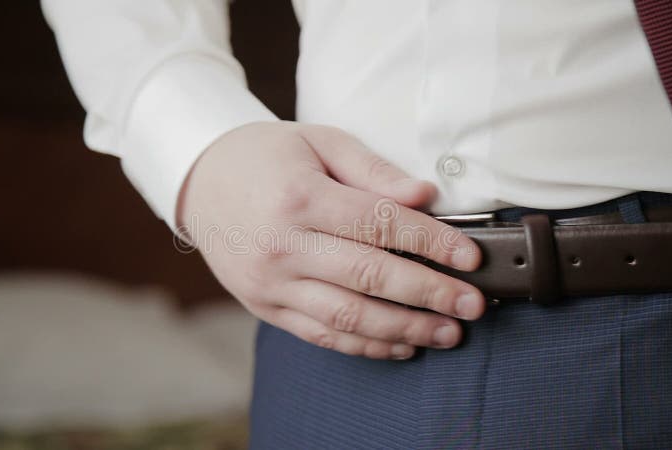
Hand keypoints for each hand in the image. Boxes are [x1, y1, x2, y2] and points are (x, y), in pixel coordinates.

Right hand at [177, 121, 484, 359]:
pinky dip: (365, 345)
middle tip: (472, 305)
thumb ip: (372, 170)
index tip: (471, 257)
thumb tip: (425, 195)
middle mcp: (283, 245)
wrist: (200, 182)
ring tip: (448, 333)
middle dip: (429, 294)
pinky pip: (321, 334)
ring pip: (348, 316)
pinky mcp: (265, 306)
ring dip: (404, 328)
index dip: (432, 242)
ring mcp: (271, 282)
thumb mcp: (318, 142)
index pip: (379, 224)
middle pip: (369, 276)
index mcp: (299, 197)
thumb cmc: (266, 157)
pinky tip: (402, 344)